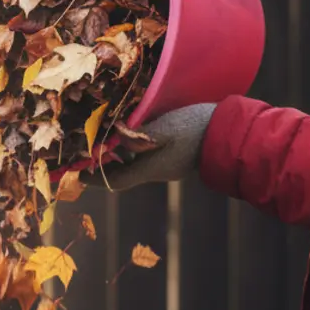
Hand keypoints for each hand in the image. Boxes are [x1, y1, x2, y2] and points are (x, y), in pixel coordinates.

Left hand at [87, 103, 216, 191]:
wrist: (232, 131)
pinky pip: (148, 156)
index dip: (94, 178)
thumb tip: (115, 136)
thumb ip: (139, 135)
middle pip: (124, 173)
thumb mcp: (166, 128)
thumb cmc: (198, 129)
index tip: (76, 173)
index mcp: (152, 169)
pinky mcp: (177, 156)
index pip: (115, 181)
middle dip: (104, 164)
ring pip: (136, 164)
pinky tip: (132, 132)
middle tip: (87, 151)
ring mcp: (168, 165)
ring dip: (119, 155)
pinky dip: (134, 148)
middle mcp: (158, 171)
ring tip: (104, 138)